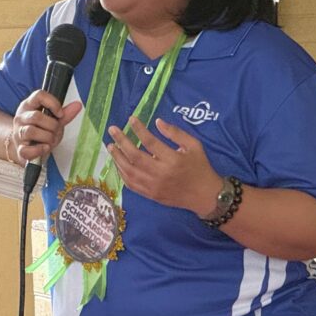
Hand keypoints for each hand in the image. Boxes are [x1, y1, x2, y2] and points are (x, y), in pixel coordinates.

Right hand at [10, 91, 82, 162]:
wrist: (30, 148)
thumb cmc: (42, 132)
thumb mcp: (54, 121)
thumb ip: (65, 114)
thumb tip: (78, 105)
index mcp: (29, 106)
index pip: (39, 95)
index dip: (52, 103)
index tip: (60, 114)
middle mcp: (21, 118)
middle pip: (36, 116)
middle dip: (52, 126)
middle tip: (56, 131)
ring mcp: (18, 133)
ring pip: (31, 131)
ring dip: (47, 137)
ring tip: (50, 140)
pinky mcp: (19, 149)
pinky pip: (27, 149)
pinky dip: (39, 150)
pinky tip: (45, 148)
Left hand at [106, 117, 221, 215]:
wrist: (204, 195)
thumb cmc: (200, 167)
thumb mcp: (194, 146)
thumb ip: (176, 133)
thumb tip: (157, 121)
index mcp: (173, 160)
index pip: (151, 142)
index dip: (139, 130)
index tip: (131, 119)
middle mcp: (161, 173)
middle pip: (135, 156)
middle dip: (121, 141)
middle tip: (112, 130)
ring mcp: (154, 186)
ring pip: (129, 171)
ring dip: (117, 158)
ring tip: (111, 146)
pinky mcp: (151, 194)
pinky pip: (131, 184)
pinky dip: (122, 173)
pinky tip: (118, 164)